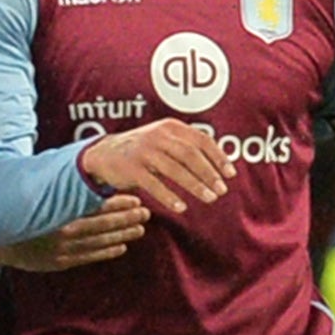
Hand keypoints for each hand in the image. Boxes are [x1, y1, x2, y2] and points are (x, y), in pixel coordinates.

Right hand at [0, 193, 148, 270]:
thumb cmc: (22, 213)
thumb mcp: (40, 197)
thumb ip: (64, 190)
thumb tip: (91, 177)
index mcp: (60, 213)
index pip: (97, 207)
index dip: (119, 204)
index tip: (136, 199)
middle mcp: (64, 232)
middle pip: (104, 225)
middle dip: (128, 218)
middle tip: (146, 213)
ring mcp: (64, 249)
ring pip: (101, 242)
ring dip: (123, 235)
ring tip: (139, 228)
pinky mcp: (61, 262)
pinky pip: (90, 256)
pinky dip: (107, 252)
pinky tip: (121, 247)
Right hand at [79, 119, 234, 213]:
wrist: (103, 154)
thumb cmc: (141, 150)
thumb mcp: (163, 140)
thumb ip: (186, 146)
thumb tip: (218, 165)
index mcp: (170, 127)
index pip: (201, 140)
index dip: (218, 157)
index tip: (231, 174)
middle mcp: (158, 135)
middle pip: (190, 155)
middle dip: (209, 174)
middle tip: (221, 190)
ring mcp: (144, 151)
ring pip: (175, 169)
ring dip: (195, 185)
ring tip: (209, 199)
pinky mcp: (131, 168)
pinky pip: (154, 184)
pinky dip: (169, 196)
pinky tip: (181, 207)